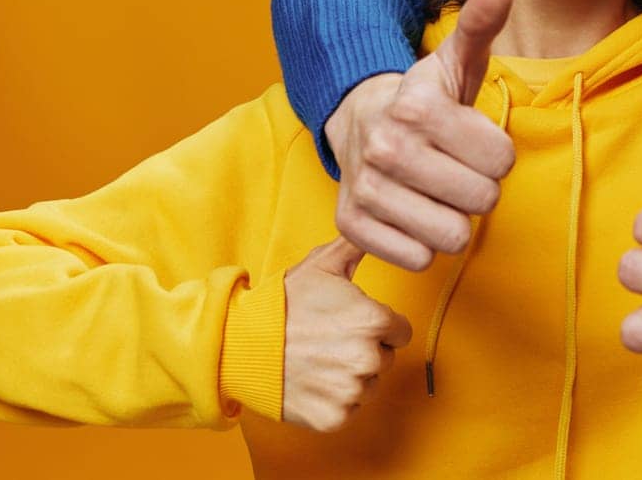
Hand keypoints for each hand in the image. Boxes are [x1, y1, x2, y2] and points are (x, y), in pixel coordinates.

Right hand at [282, 237, 412, 431]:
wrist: (240, 346)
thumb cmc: (283, 304)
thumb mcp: (322, 265)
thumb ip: (359, 245)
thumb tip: (380, 223)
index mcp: (373, 321)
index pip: (401, 331)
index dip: (380, 325)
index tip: (353, 323)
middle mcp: (368, 358)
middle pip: (386, 358)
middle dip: (366, 350)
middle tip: (331, 341)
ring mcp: (351, 391)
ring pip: (369, 385)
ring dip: (351, 376)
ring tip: (320, 360)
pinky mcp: (334, 418)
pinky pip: (349, 409)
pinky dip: (334, 400)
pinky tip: (313, 382)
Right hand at [327, 0, 516, 270]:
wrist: (360, 121)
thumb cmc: (426, 99)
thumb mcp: (455, 62)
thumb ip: (481, 27)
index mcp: (417, 108)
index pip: (502, 161)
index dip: (497, 154)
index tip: (475, 141)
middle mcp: (386, 149)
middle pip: (481, 200)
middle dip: (479, 188)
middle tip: (458, 168)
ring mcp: (365, 190)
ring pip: (452, 236)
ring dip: (454, 218)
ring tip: (438, 191)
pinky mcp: (352, 226)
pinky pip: (417, 259)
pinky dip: (422, 243)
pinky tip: (414, 213)